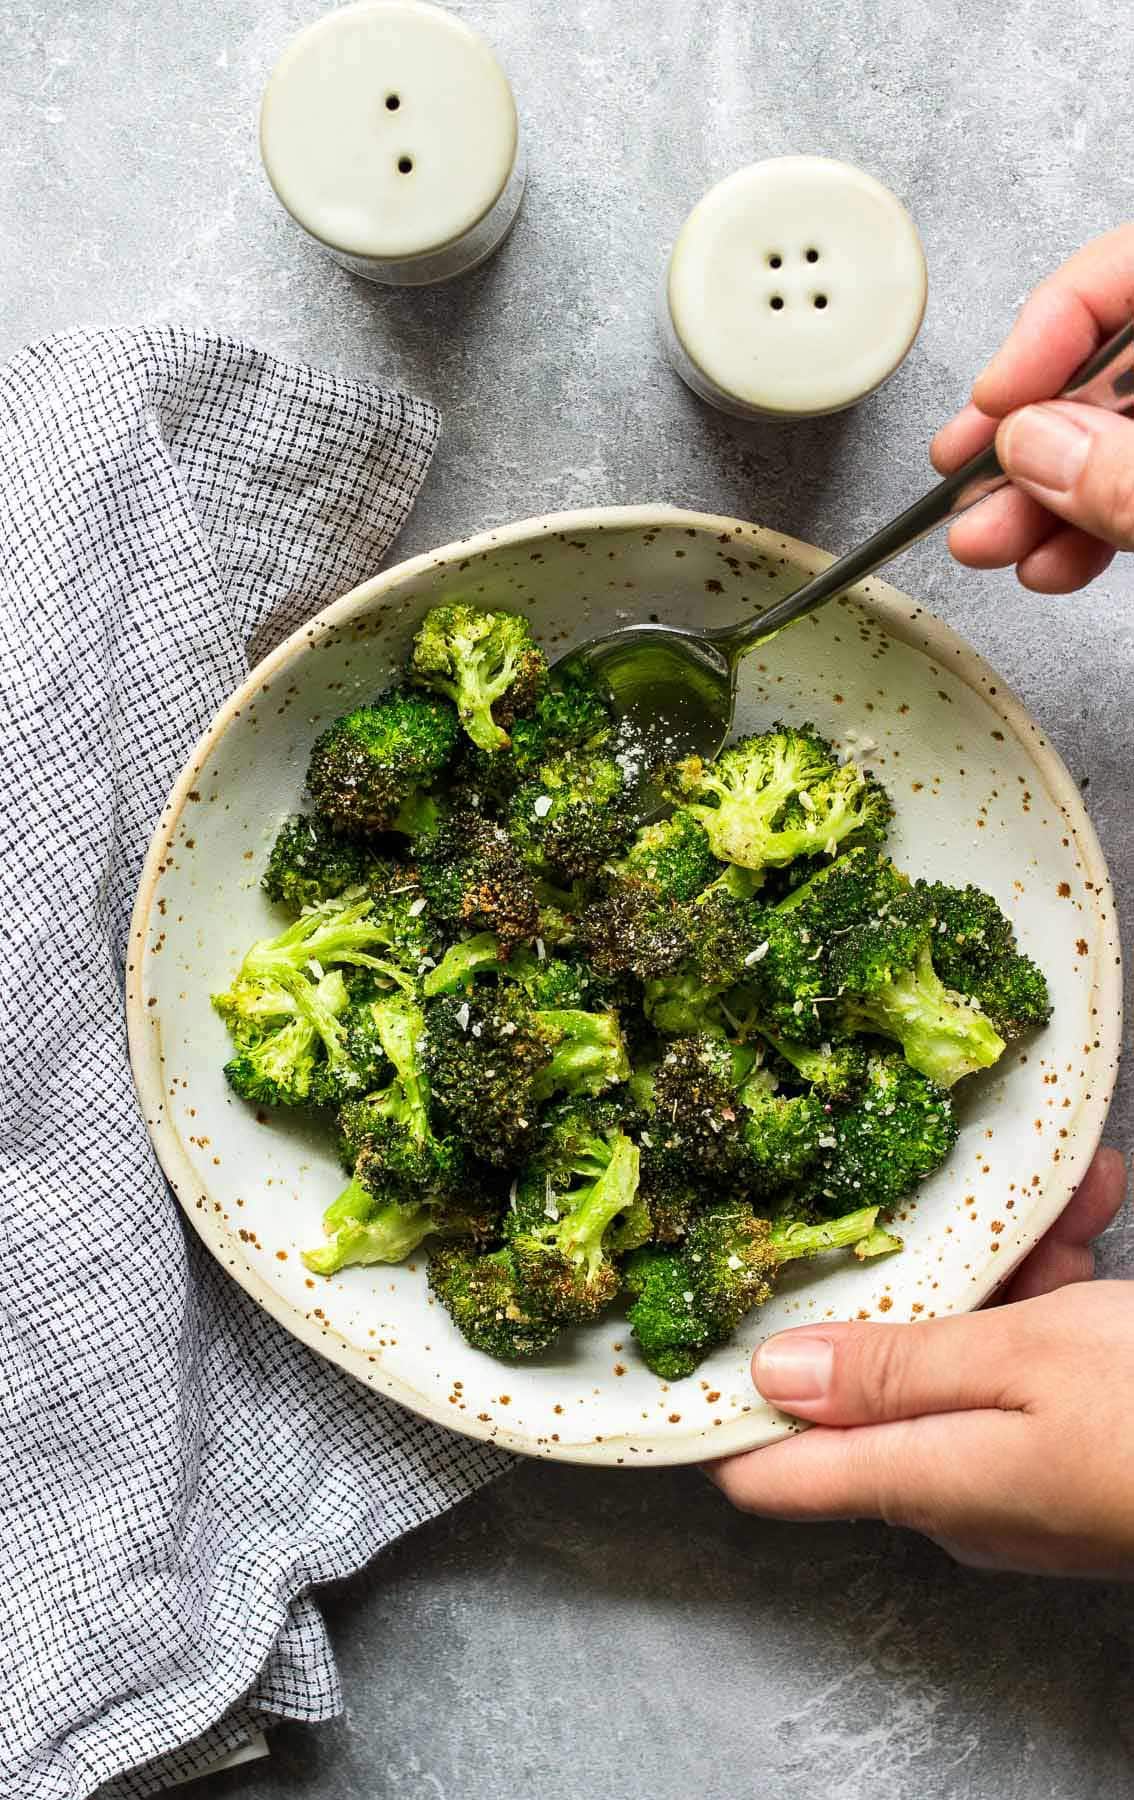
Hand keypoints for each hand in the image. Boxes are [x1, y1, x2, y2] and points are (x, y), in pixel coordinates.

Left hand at [707, 1150, 1129, 1576]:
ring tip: (1045, 1195)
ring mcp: (1014, 1475)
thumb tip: (772, 1379)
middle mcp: (955, 1493)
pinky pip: (1028, 1370)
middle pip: (872, 1383)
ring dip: (996, 1275)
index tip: (693, 1319)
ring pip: (964, 1356)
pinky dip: (1050, 1302)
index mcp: (922, 1480)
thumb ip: (897, 1370)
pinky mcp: (1071, 1453)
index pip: (770, 1472)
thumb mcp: (1025, 1363)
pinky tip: (1081, 1228)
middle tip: (919, 1201)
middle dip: (894, 1285)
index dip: (717, 1408)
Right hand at [932, 225, 1133, 592]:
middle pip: (1109, 361)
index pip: (1125, 271)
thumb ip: (1128, 473)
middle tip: (965, 484)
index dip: (1044, 333)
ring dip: (1043, 495)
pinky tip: (1052, 562)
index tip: (992, 407)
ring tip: (989, 542)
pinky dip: (1093, 523)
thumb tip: (1032, 448)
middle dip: (1027, 435)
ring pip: (1117, 433)